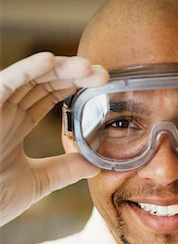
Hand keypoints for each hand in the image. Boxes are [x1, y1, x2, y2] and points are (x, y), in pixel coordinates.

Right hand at [0, 52, 108, 225]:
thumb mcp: (38, 182)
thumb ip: (64, 171)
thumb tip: (95, 166)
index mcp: (17, 124)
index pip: (48, 96)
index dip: (73, 86)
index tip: (99, 83)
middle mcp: (6, 111)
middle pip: (43, 82)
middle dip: (73, 75)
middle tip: (102, 74)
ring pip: (29, 77)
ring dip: (58, 68)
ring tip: (87, 66)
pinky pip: (6, 82)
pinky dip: (26, 70)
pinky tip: (50, 61)